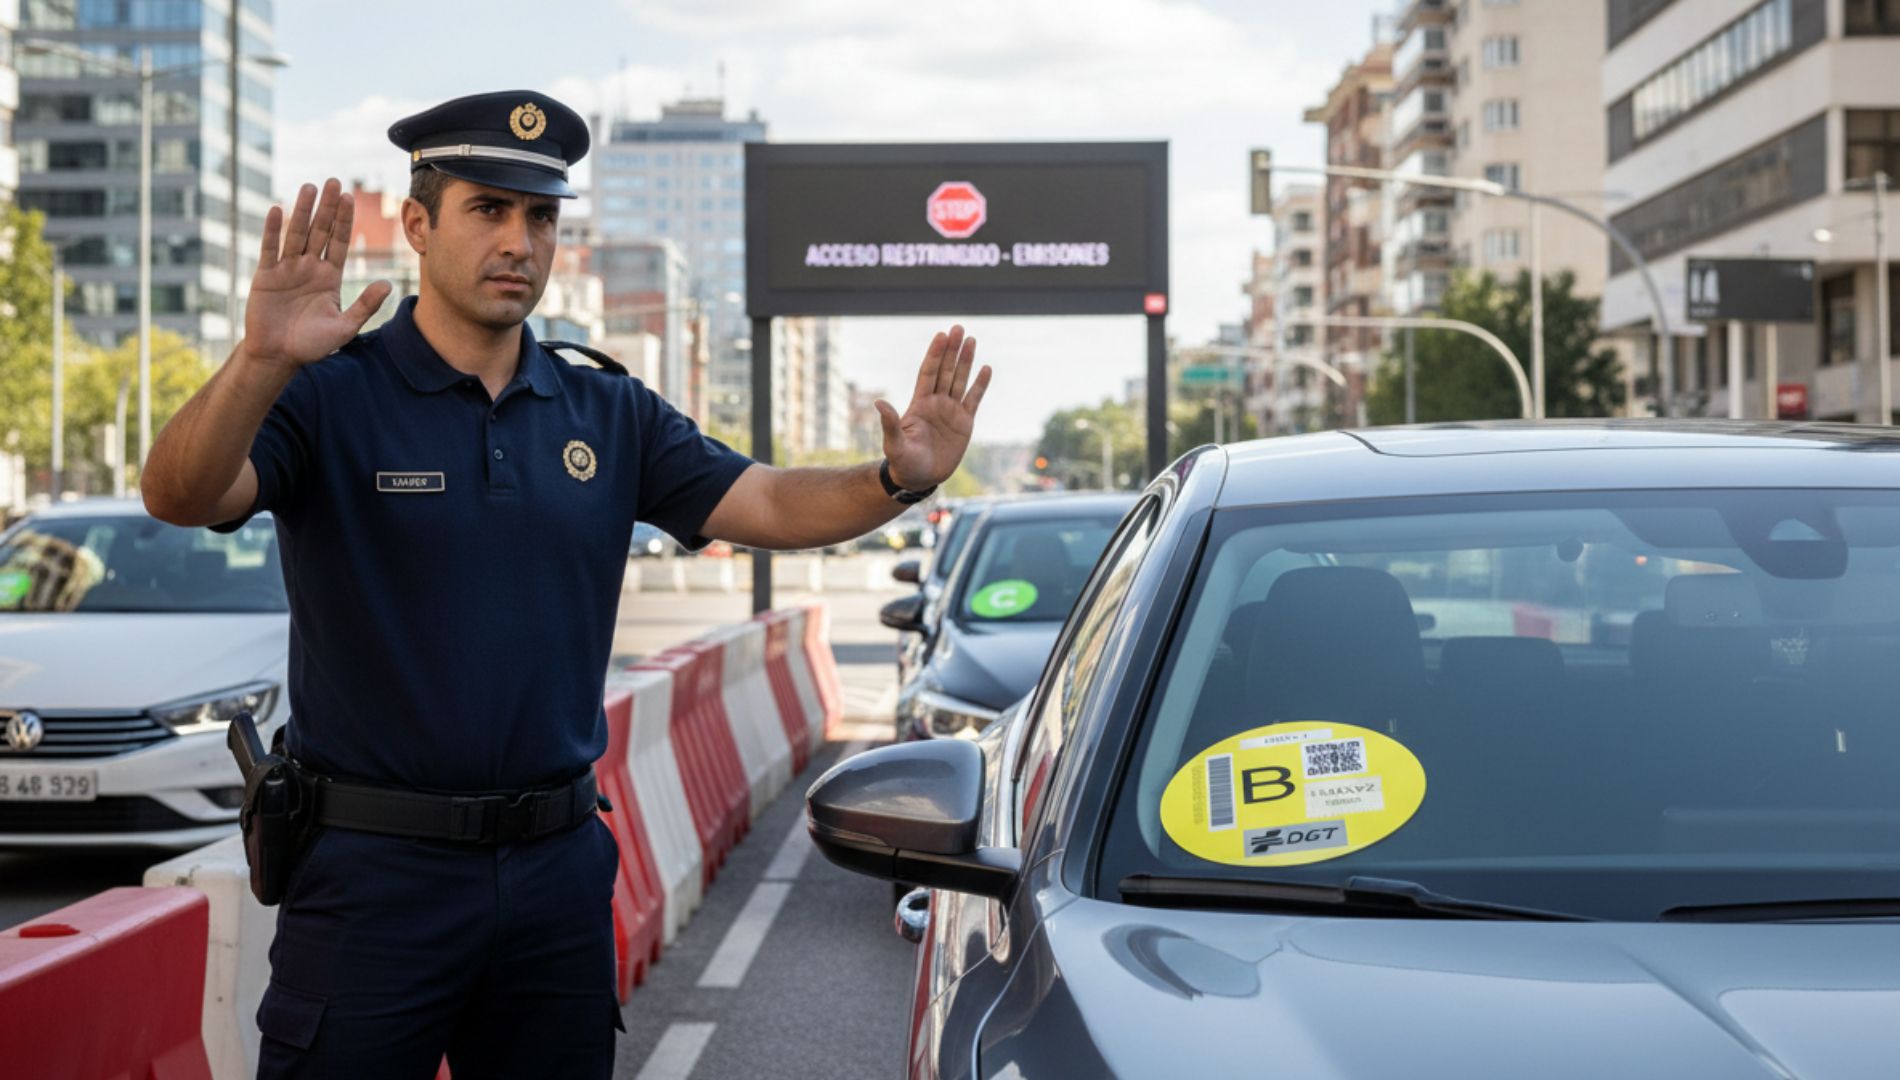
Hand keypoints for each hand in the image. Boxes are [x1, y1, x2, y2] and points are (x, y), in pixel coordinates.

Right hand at [242, 178, 390, 368]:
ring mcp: (287, 270)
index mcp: (329, 276)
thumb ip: (365, 306)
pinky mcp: (266, 276)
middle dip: (326, 207)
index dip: (343, 220)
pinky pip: (269, 249)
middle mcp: (309, 267)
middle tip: (333, 181)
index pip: (339, 242)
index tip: (349, 197)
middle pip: (319, 231)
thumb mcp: (344, 327)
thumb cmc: (313, 345)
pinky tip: (276, 210)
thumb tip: (388, 284)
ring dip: (302, 211)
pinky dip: (273, 231)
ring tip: (309, 187)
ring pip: (296, 234)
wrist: (279, 356)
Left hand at [877, 325, 991, 490]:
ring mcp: (951, 411)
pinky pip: (974, 400)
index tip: (941, 336)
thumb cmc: (903, 462)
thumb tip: (879, 403)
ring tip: (972, 340)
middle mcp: (936, 402)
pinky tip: (986, 368)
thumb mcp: (894, 443)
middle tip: (958, 328)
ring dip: (966, 361)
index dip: (935, 354)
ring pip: (960, 380)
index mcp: (919, 403)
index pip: (928, 373)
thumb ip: (890, 423)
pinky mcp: (965, 423)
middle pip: (945, 370)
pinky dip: (980, 385)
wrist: (919, 478)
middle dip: (951, 350)